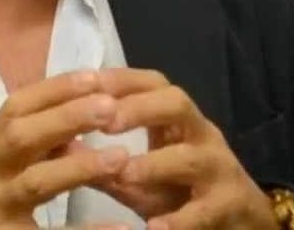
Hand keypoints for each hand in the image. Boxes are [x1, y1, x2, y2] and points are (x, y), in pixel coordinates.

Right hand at [0, 70, 131, 229]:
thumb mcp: (3, 169)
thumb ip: (37, 144)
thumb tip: (82, 112)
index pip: (15, 108)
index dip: (54, 90)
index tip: (95, 77)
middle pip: (20, 137)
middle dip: (66, 118)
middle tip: (111, 108)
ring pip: (34, 184)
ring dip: (80, 167)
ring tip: (121, 158)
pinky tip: (121, 227)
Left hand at [90, 68, 279, 229]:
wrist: (239, 223)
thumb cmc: (179, 194)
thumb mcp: (138, 177)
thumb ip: (100, 162)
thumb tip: (54, 144)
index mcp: (177, 121)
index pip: (153, 84)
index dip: (122, 79)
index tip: (88, 82)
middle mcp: (201, 135)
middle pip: (178, 103)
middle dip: (141, 108)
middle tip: (105, 122)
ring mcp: (219, 169)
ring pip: (193, 156)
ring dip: (156, 163)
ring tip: (125, 173)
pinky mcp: (230, 204)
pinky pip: (206, 210)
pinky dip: (181, 221)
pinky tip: (155, 228)